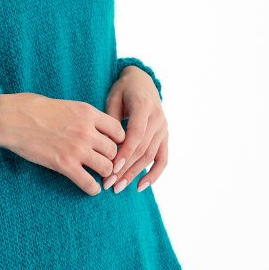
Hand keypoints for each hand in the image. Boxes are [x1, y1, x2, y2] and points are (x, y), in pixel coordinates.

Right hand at [0, 92, 126, 195]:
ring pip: (106, 167)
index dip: (117, 140)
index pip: (118, 130)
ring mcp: (77, 149)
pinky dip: (92, 189)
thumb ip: (82, 115)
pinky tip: (91, 188)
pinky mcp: (65, 165)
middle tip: (103, 161)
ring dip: (103, 173)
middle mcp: (87, 131)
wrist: (11, 119)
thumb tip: (89, 123)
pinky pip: (89, 183)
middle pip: (114, 151)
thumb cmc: (32, 107)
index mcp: (88, 113)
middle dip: (111, 158)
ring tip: (97, 174)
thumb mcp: (65, 104)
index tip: (111, 145)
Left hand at [102, 66, 167, 193]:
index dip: (125, 152)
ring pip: (151, 156)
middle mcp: (158, 118)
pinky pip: (163, 158)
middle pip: (143, 148)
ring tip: (118, 187)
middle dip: (126, 168)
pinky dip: (154, 174)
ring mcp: (163, 129)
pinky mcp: (165, 137)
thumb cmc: (123, 90)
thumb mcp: (113, 97)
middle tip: (109, 184)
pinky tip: (141, 186)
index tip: (111, 168)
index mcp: (144, 106)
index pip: (136, 134)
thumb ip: (110, 119)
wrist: (143, 83)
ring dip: (134, 174)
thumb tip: (104, 144)